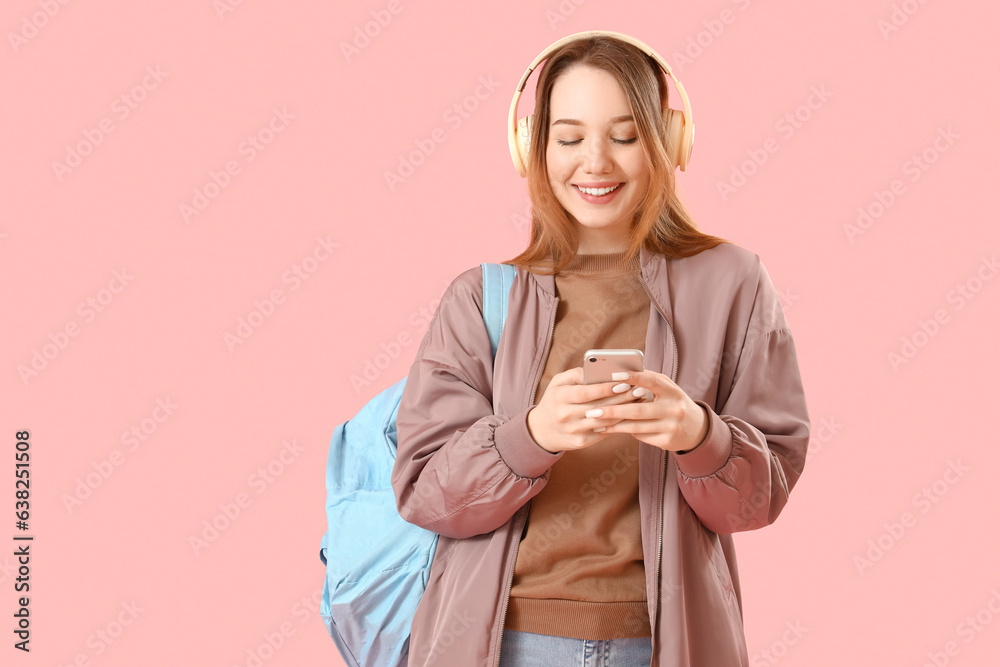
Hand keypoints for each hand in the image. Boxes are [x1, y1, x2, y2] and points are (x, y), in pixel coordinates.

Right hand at [526, 367, 644, 452]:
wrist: (542, 430)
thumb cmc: (554, 400)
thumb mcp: (557, 383)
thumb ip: (575, 374)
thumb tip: (596, 370)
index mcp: (559, 397)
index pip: (585, 393)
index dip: (605, 388)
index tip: (623, 382)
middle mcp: (565, 415)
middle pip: (598, 407)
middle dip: (621, 398)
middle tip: (639, 390)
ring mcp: (574, 431)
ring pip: (604, 421)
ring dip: (624, 411)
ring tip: (638, 401)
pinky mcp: (581, 442)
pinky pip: (604, 431)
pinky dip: (618, 423)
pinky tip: (630, 414)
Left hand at [583, 369, 708, 452]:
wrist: (696, 428)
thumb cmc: (673, 401)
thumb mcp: (666, 388)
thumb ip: (647, 380)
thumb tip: (618, 374)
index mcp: (672, 391)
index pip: (651, 381)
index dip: (633, 378)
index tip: (612, 376)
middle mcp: (673, 409)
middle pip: (637, 410)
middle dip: (612, 410)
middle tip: (591, 410)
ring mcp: (671, 426)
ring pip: (636, 426)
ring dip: (613, 425)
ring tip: (595, 422)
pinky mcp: (667, 441)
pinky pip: (640, 436)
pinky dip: (624, 431)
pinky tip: (610, 429)